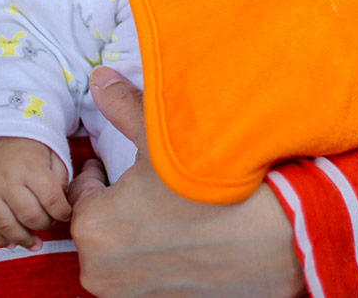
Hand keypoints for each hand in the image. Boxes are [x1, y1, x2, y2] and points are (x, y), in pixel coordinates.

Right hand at [0, 136, 70, 250]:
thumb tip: (61, 203)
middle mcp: (8, 181)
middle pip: (30, 216)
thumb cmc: (27, 143)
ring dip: (23, 239)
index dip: (63, 212)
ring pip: (6, 226)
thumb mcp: (51, 150)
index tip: (65, 214)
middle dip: (44, 225)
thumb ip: (60, 176)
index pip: (52, 200)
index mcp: (31, 168)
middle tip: (48, 222)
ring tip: (34, 243)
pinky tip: (10, 243)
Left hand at [69, 67, 304, 297]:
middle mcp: (102, 270)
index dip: (101, 172)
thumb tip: (100, 80)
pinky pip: (146, 273)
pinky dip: (159, 254)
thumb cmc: (215, 188)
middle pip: (98, 225)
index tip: (121, 164)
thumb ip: (123, 107)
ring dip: (137, 231)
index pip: (80, 193)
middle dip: (117, 204)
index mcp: (93, 227)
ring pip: (121, 251)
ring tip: (170, 206)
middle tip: (150, 183)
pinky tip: (186, 232)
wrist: (277, 236)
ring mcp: (131, 294)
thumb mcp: (163, 137)